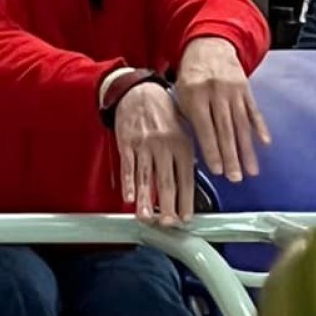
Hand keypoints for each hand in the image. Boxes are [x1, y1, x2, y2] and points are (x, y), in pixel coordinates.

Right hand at [115, 82, 195, 225]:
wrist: (140, 91)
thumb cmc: (164, 112)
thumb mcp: (184, 130)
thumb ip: (187, 155)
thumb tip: (189, 185)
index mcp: (182, 143)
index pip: (186, 178)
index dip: (186, 200)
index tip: (186, 217)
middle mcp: (165, 145)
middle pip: (167, 181)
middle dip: (168, 205)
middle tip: (168, 224)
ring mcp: (144, 145)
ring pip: (146, 177)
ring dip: (146, 200)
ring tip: (146, 217)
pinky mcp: (126, 143)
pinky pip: (127, 166)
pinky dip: (128, 183)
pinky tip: (128, 197)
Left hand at [173, 37, 269, 181]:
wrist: (209, 45)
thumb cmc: (191, 76)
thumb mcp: (181, 93)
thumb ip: (189, 118)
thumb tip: (195, 149)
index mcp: (195, 94)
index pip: (204, 128)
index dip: (212, 150)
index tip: (218, 171)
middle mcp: (216, 92)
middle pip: (225, 130)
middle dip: (231, 157)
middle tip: (236, 178)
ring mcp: (233, 90)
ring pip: (241, 124)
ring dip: (247, 150)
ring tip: (251, 170)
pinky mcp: (246, 88)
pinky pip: (254, 110)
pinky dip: (260, 127)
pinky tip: (265, 143)